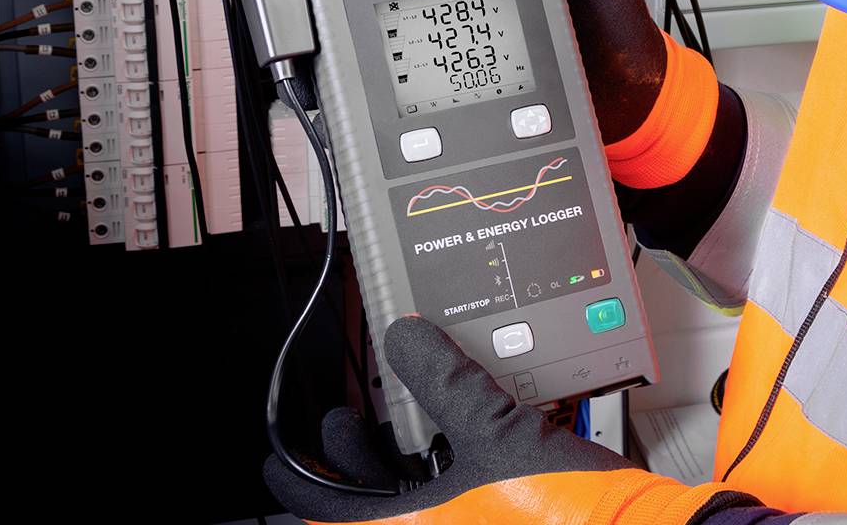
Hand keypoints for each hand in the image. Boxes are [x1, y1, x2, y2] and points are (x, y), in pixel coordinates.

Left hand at [264, 316, 758, 523]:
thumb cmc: (567, 515)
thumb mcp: (494, 430)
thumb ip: (442, 380)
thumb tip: (404, 339)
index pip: (319, 509)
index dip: (292, 476)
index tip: (279, 455)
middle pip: (363, 511)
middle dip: (356, 461)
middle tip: (353, 423)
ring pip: (409, 511)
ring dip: (403, 468)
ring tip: (414, 422)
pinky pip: (450, 512)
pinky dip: (446, 479)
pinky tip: (472, 446)